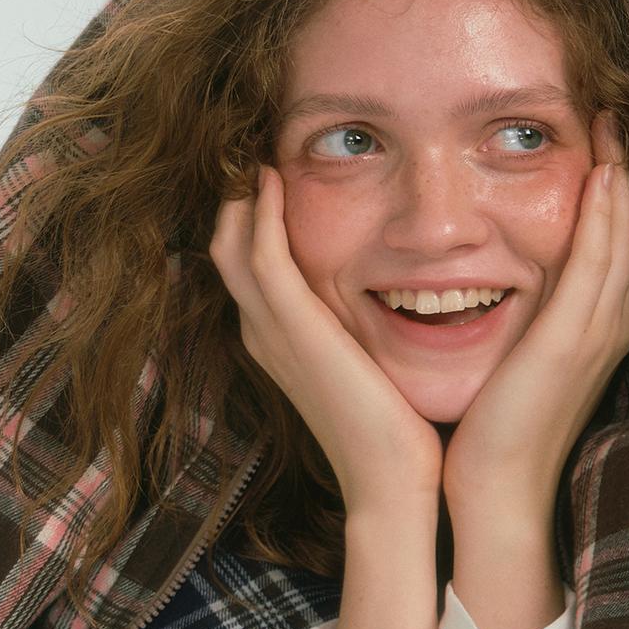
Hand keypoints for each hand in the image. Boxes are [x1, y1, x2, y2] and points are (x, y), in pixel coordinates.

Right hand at [209, 166, 445, 520]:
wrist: (394, 484)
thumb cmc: (398, 437)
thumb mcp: (372, 371)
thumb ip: (367, 332)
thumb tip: (400, 297)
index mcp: (282, 343)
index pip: (251, 263)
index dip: (259, 214)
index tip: (286, 169)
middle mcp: (265, 334)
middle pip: (228, 244)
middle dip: (243, 194)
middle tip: (268, 144)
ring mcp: (272, 332)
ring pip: (233, 241)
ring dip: (247, 190)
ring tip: (265, 144)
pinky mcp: (293, 329)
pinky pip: (262, 251)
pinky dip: (264, 210)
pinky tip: (277, 175)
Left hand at [440, 111, 628, 526]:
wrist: (493, 494)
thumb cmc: (492, 435)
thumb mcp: (516, 362)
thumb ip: (521, 320)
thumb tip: (503, 284)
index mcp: (596, 330)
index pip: (618, 243)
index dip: (616, 188)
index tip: (601, 138)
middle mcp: (609, 326)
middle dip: (626, 167)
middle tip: (615, 109)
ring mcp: (597, 333)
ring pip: (624, 237)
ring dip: (620, 174)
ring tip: (611, 120)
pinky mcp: (573, 341)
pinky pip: (598, 264)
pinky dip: (604, 215)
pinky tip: (600, 172)